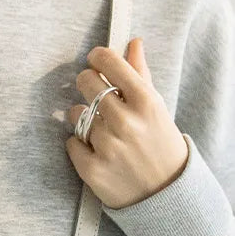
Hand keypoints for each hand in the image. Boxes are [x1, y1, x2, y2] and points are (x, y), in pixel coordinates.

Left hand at [65, 39, 189, 209]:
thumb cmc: (159, 143)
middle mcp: (126, 121)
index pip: (109, 62)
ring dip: (83, 119)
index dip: (97, 57)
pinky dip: (79, 145)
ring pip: (75, 114)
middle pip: (86, 82)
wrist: (165, 193)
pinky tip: (96, 151)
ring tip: (102, 131)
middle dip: (86, 83)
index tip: (94, 59)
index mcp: (146, 101)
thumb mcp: (156, 108)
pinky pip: (70, 142)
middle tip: (92, 92)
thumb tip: (133, 42)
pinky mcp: (92, 169)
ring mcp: (108, 146)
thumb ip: (140, 75)